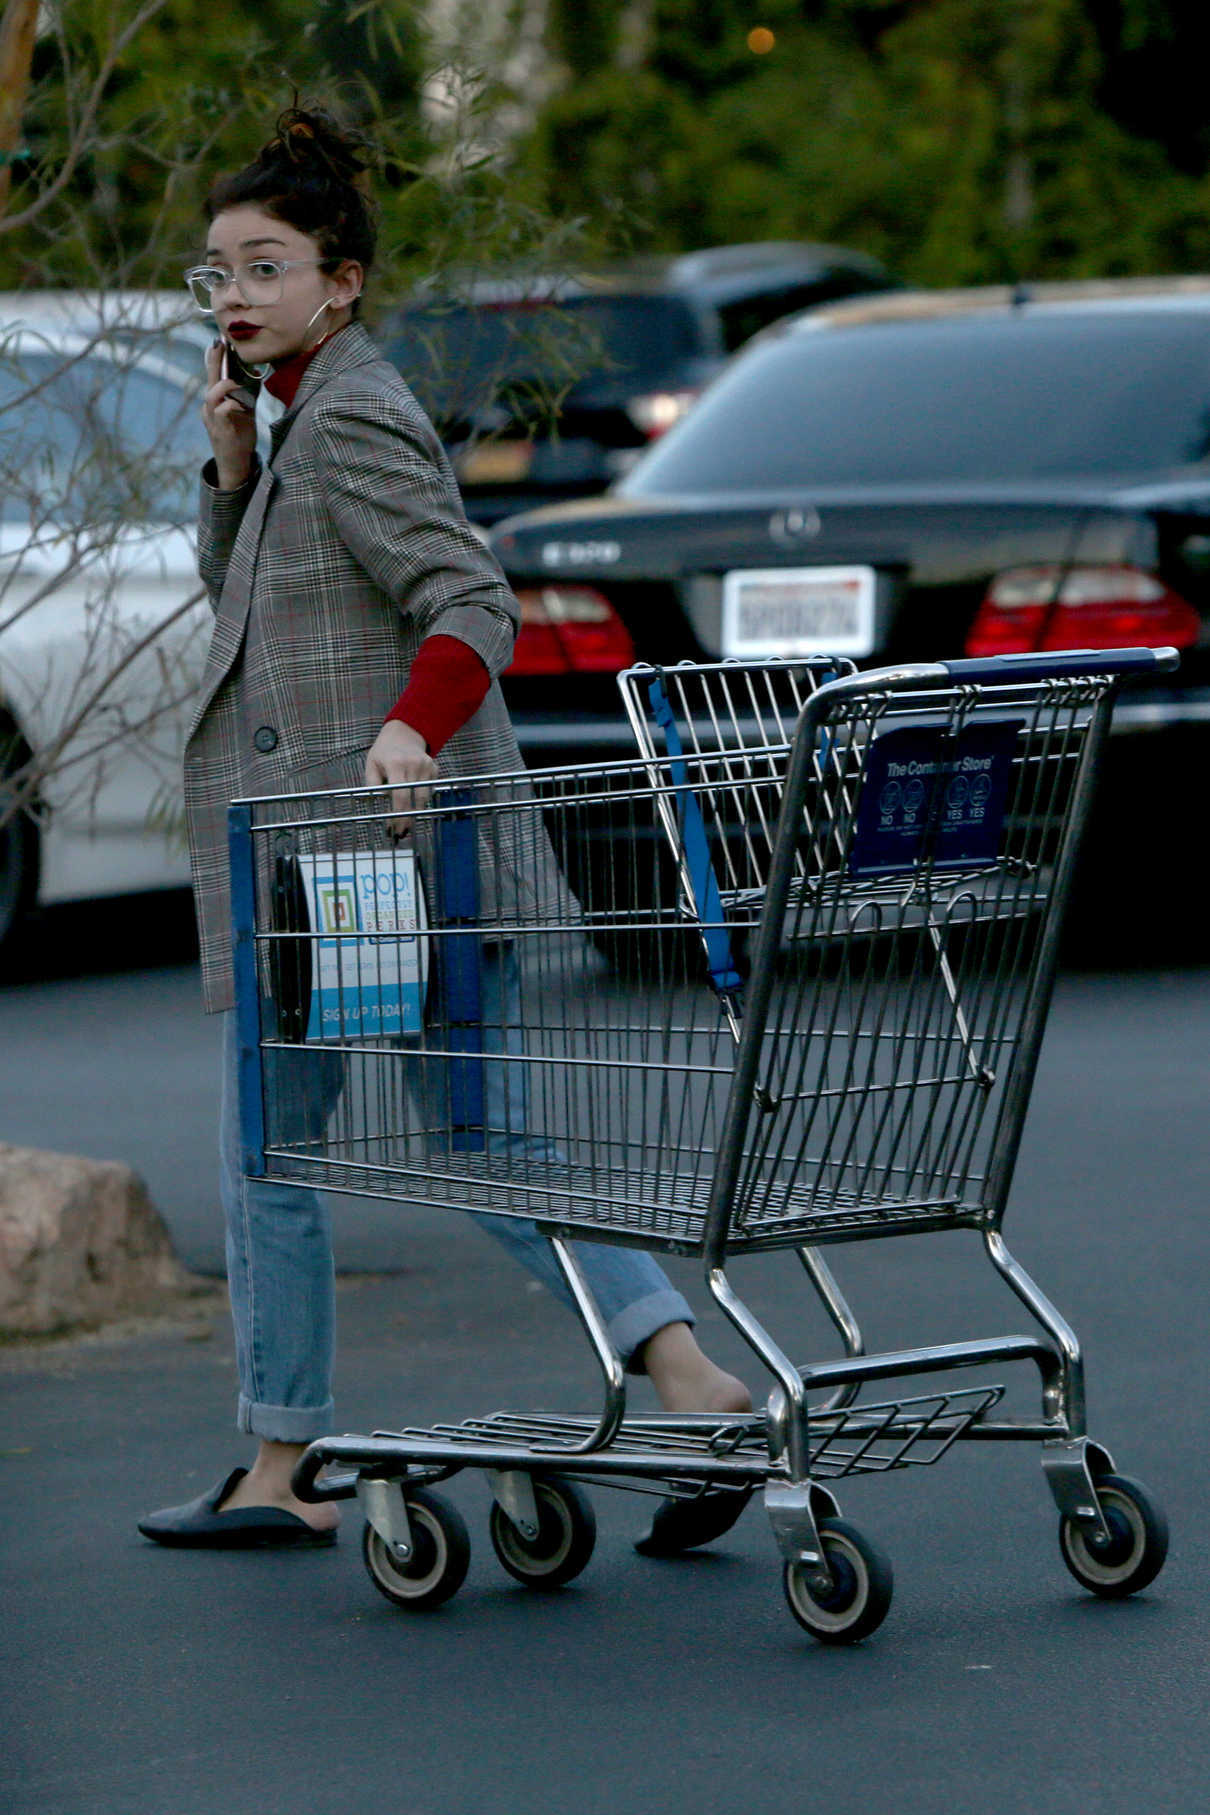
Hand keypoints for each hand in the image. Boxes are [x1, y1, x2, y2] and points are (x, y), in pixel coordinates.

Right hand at [202, 340, 257, 489]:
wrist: (236, 463)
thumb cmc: (239, 435)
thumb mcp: (245, 410)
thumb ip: (247, 393)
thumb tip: (256, 373)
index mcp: (215, 400)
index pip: (213, 374)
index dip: (214, 357)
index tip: (220, 340)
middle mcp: (210, 407)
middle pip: (209, 378)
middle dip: (214, 360)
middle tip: (220, 343)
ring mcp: (212, 419)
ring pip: (211, 394)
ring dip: (224, 385)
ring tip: (236, 383)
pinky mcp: (220, 430)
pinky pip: (222, 411)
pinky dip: (231, 405)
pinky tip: (241, 405)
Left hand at [364, 718, 437, 833]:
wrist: (404, 734)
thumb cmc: (384, 752)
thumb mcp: (371, 765)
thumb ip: (372, 785)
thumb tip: (375, 808)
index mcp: (395, 764)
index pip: (400, 795)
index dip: (397, 814)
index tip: (393, 828)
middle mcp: (414, 765)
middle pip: (414, 799)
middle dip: (407, 819)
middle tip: (401, 833)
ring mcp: (427, 766)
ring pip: (424, 798)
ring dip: (415, 813)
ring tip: (406, 824)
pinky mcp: (434, 768)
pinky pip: (429, 791)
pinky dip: (421, 800)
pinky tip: (414, 805)